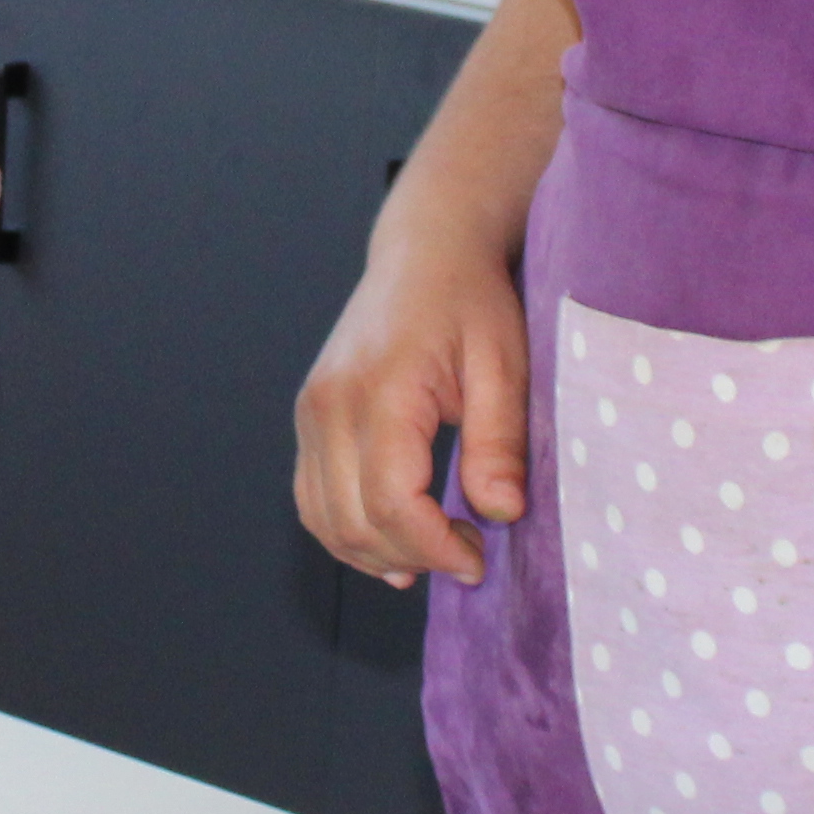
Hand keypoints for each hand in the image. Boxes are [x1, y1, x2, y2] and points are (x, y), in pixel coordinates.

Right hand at [292, 213, 528, 585]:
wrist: (426, 252)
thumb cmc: (470, 301)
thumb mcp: (505, 365)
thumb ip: (499, 441)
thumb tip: (501, 513)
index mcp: (380, 390)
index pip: (391, 503)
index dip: (435, 548)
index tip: (478, 561)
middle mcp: (330, 405)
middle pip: (353, 522)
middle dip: (413, 557)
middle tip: (469, 557)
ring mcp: (311, 413)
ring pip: (324, 520)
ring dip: (377, 554)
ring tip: (435, 553)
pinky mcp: (309, 419)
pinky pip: (313, 499)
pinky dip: (349, 532)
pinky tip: (393, 544)